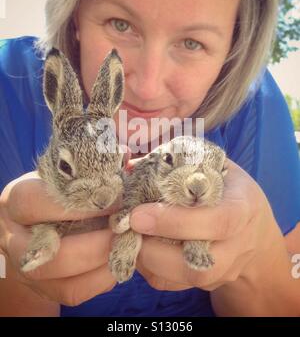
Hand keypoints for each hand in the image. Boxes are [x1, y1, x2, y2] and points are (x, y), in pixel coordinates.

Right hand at [0, 171, 117, 306]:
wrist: (35, 226)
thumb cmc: (56, 192)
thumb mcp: (62, 175)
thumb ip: (87, 167)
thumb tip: (124, 154)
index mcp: (15, 201)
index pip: (35, 202)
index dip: (78, 204)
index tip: (113, 199)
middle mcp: (14, 238)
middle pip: (52, 252)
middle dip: (95, 243)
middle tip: (123, 230)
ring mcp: (26, 268)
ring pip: (62, 278)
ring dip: (101, 263)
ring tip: (126, 245)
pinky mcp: (43, 289)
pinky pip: (73, 293)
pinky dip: (101, 279)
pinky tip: (116, 260)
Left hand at [129, 159, 284, 291]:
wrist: (254, 229)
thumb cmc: (227, 187)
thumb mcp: (212, 165)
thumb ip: (177, 162)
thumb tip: (130, 166)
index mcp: (243, 208)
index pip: (218, 222)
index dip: (176, 222)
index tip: (138, 215)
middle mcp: (238, 245)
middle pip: (199, 265)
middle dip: (154, 250)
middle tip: (129, 227)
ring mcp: (225, 269)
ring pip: (183, 280)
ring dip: (148, 261)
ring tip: (131, 235)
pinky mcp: (208, 282)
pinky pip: (173, 285)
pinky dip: (149, 269)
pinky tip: (140, 246)